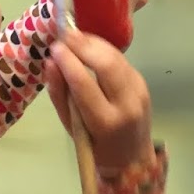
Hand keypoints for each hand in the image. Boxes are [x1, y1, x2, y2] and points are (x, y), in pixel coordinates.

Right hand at [45, 24, 153, 172]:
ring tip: (74, 36)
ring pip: (116, 58)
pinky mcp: (143, 82)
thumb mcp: (72, 128)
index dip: (68, 62)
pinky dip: (104, 49)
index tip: (54, 48)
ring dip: (94, 43)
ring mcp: (139, 92)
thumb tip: (50, 64)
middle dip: (84, 45)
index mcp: (106, 122)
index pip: (84, 85)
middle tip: (64, 34)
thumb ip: (60, 96)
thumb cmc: (95, 147)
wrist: (133, 159)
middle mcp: (127, 104)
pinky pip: (121, 61)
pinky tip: (89, 46)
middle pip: (106, 65)